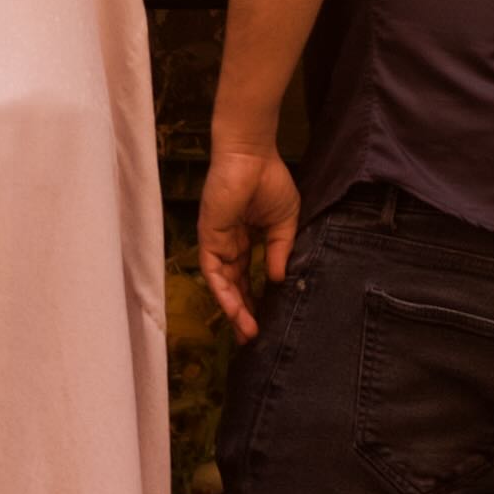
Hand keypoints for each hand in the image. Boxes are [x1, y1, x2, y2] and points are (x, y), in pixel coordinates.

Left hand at [198, 142, 303, 341]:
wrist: (253, 156)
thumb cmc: (269, 181)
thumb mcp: (284, 223)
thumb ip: (280, 251)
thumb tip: (278, 280)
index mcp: (246, 239)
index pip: (249, 277)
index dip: (256, 299)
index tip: (267, 322)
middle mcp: (229, 245)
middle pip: (234, 286)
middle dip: (243, 313)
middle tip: (253, 338)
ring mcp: (217, 242)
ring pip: (223, 284)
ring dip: (234, 309)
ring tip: (247, 332)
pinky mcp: (208, 237)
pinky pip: (213, 271)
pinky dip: (224, 291)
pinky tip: (236, 310)